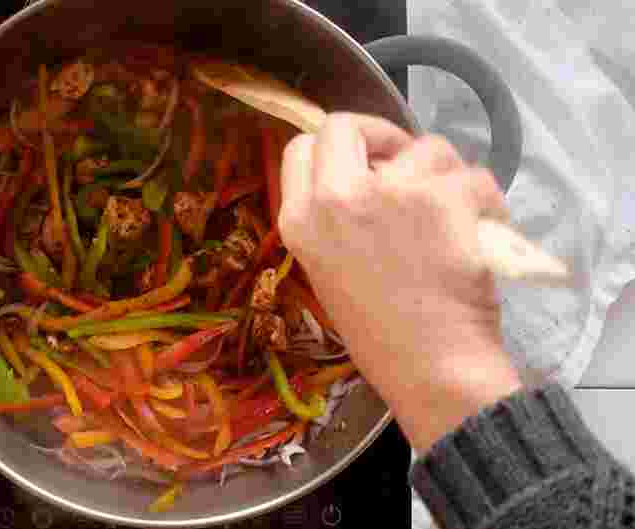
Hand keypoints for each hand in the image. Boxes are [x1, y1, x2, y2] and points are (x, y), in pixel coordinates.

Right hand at [278, 113, 520, 452]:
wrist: (431, 368)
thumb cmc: (380, 334)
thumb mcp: (328, 271)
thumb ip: (334, 219)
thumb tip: (370, 177)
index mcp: (298, 220)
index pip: (301, 148)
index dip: (336, 148)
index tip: (363, 163)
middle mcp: (334, 197)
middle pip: (346, 125)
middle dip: (383, 137)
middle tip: (408, 165)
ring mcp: (389, 192)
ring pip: (425, 146)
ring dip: (445, 174)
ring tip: (455, 214)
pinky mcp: (442, 196)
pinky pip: (473, 174)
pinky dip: (486, 199)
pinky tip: (485, 228)